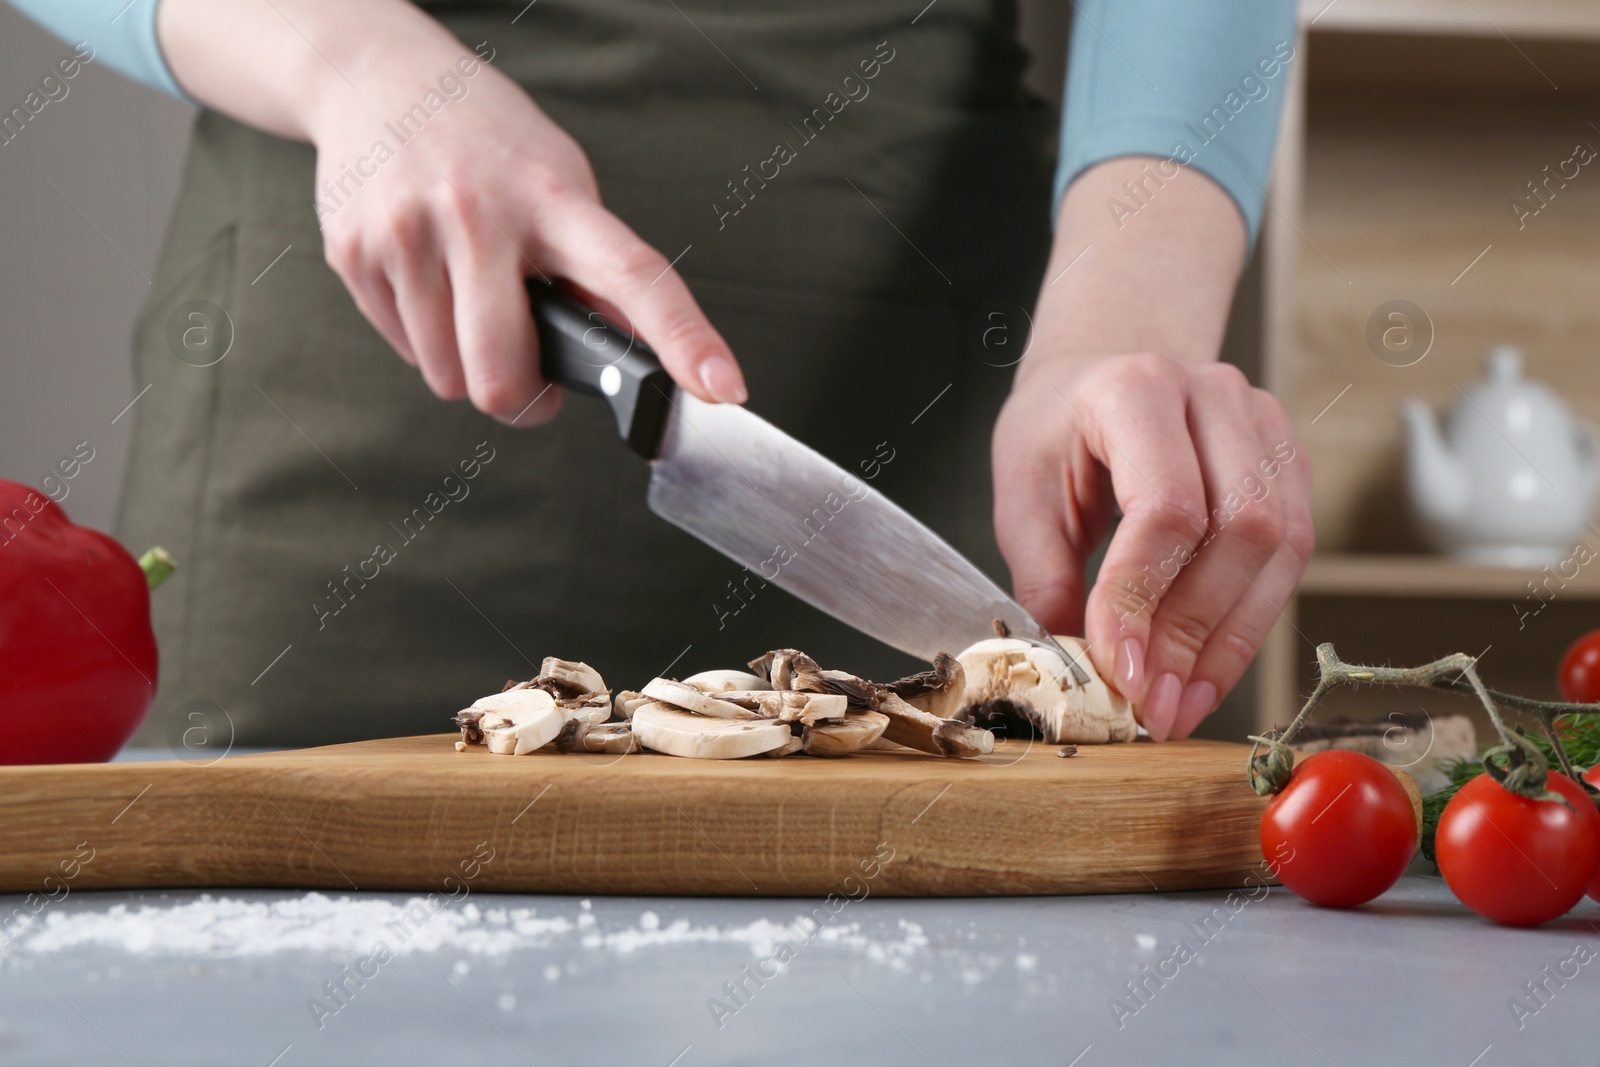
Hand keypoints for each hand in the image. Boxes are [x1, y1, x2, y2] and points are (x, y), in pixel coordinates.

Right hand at [159, 0, 745, 423]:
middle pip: (503, 373)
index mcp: (553, 197)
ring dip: (468, 366)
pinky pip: (404, 352)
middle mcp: (479, 213)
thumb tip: (630, 351)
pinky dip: (424, 341)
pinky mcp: (354, 253)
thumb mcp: (559, 181)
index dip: (685, 339)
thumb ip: (591, 266)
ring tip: (470, 303)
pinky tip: (429, 284)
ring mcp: (409, 233)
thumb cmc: (486, 142)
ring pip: (449, 377)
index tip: (723, 388)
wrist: (375, 79)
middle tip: (532, 381)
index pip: (633, 277)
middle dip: (521, 400)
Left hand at [991, 156, 1311, 740]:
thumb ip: (1045, 575)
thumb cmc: (1057, 430)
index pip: (1166, 506)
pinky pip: (1290, 555)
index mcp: (1135, 390)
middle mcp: (1215, 396)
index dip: (1145, 599)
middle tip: (1153, 705)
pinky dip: (1250, 622)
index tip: (1121, 671)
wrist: (1101, 375)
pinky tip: (1208, 669)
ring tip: (1181, 703)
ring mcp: (1263, 425)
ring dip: (1230, 640)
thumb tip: (1077, 664)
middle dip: (1193, 632)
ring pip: (1279, 547)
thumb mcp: (1021, 494)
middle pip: (1238, 529)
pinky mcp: (1287, 464)